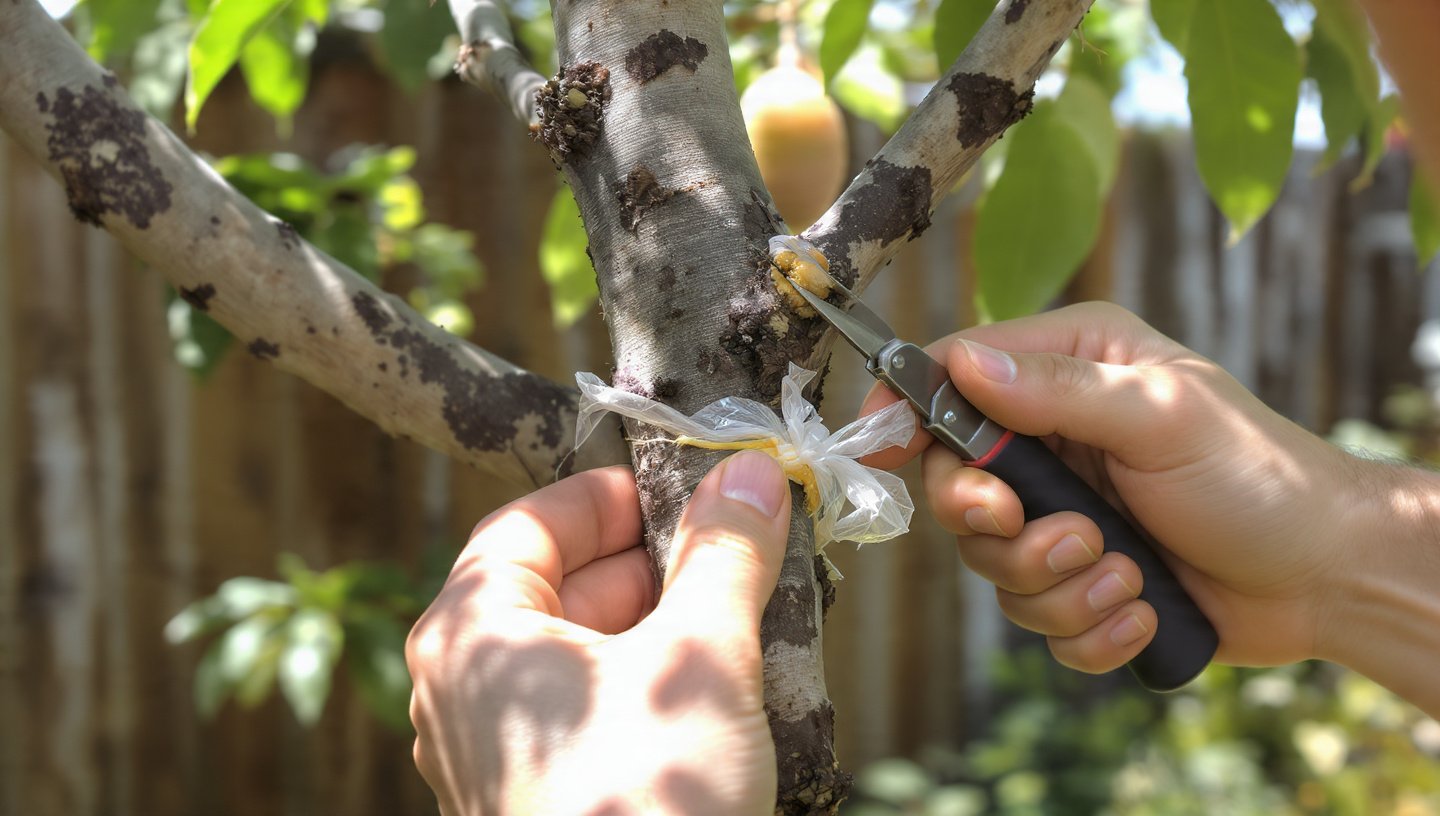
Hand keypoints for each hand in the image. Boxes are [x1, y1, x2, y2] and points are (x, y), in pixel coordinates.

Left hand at [406, 451, 790, 815]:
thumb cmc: (644, 805)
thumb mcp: (699, 658)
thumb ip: (725, 554)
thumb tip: (754, 474)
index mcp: (471, 634)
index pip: (530, 523)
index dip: (613, 496)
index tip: (687, 484)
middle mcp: (465, 691)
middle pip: (557, 586)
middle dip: (654, 562)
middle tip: (736, 545)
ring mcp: (496, 753)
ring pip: (580, 652)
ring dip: (660, 624)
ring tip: (742, 613)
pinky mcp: (537, 799)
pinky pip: (588, 712)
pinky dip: (646, 685)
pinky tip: (716, 691)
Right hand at [862, 302, 1370, 674]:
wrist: (1324, 576)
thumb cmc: (1257, 477)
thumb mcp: (1161, 415)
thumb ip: (1057, 392)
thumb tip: (962, 366)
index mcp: (1069, 371)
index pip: (955, 374)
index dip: (908, 409)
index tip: (879, 448)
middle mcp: (1054, 438)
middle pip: (956, 482)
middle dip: (996, 525)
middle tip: (1059, 534)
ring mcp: (1062, 512)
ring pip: (991, 562)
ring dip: (1058, 583)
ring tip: (1126, 572)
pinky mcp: (1078, 580)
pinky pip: (1036, 619)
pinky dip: (1087, 627)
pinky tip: (1140, 609)